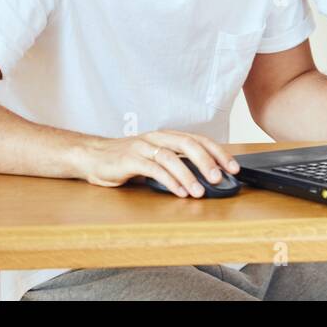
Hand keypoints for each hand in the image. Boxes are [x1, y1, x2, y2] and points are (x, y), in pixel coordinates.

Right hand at [76, 129, 239, 197]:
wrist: (93, 156)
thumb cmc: (127, 159)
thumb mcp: (155, 158)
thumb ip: (176, 164)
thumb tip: (205, 177)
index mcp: (167, 135)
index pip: (199, 140)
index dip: (218, 152)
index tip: (233, 167)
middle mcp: (157, 137)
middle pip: (188, 144)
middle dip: (207, 161)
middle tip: (220, 177)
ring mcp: (143, 147)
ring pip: (171, 157)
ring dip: (188, 175)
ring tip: (200, 191)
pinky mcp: (129, 159)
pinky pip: (153, 169)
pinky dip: (169, 181)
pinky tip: (179, 191)